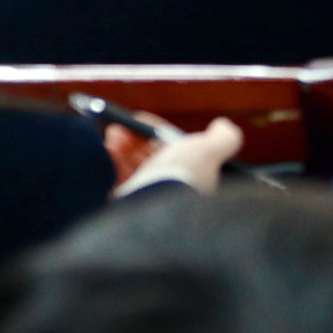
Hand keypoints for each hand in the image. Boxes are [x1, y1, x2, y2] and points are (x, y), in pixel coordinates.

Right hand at [109, 116, 242, 197]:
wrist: (147, 210)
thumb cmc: (180, 178)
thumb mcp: (209, 152)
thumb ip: (225, 138)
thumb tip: (223, 126)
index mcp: (191, 185)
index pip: (175, 155)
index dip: (159, 135)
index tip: (144, 121)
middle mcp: (169, 196)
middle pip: (150, 159)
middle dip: (137, 138)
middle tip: (125, 125)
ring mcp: (144, 204)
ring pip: (131, 167)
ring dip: (122, 144)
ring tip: (114, 133)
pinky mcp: (121, 210)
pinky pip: (114, 179)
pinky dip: (110, 159)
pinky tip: (107, 147)